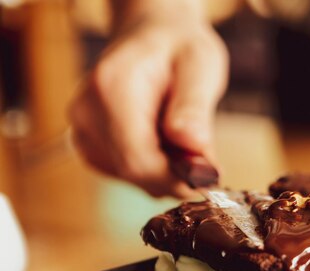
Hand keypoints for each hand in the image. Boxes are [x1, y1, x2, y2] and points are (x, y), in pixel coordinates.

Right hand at [69, 2, 227, 196]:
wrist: (153, 37)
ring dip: (167, 171)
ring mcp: (83, 130)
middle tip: (209, 160)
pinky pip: (126, 173)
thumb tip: (192, 145)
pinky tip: (168, 143)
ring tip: (186, 138)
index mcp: (112, 88)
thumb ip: (194, 106)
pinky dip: (154, 167)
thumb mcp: (200, 65)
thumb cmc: (179, 48)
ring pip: (131, 177)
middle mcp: (87, 111)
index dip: (175, 178)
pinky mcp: (89, 144)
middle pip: (133, 171)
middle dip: (176, 175)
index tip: (209, 178)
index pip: (136, 157)